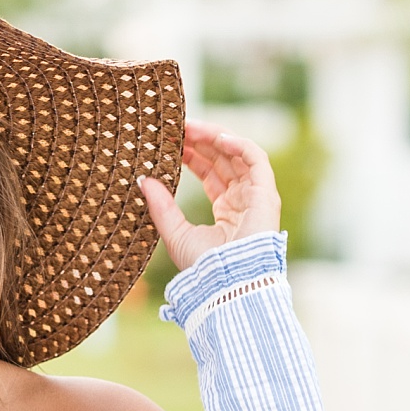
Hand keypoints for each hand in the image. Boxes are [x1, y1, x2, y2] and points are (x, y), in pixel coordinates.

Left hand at [138, 121, 280, 271]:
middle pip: (223, 160)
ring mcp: (256, 196)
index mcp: (226, 212)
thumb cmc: (203, 268)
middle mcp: (243, 201)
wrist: (227, 283)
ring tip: (191, 126)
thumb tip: (143, 180)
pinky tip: (216, 137)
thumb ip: (161, 207)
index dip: (193, 155)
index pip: (210, 174)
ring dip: (215, 137)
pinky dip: (238, 144)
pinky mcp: (266, 193)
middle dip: (201, 141)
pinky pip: (256, 158)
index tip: (171, 142)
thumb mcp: (175, 233)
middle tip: (177, 127)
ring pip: (237, 155)